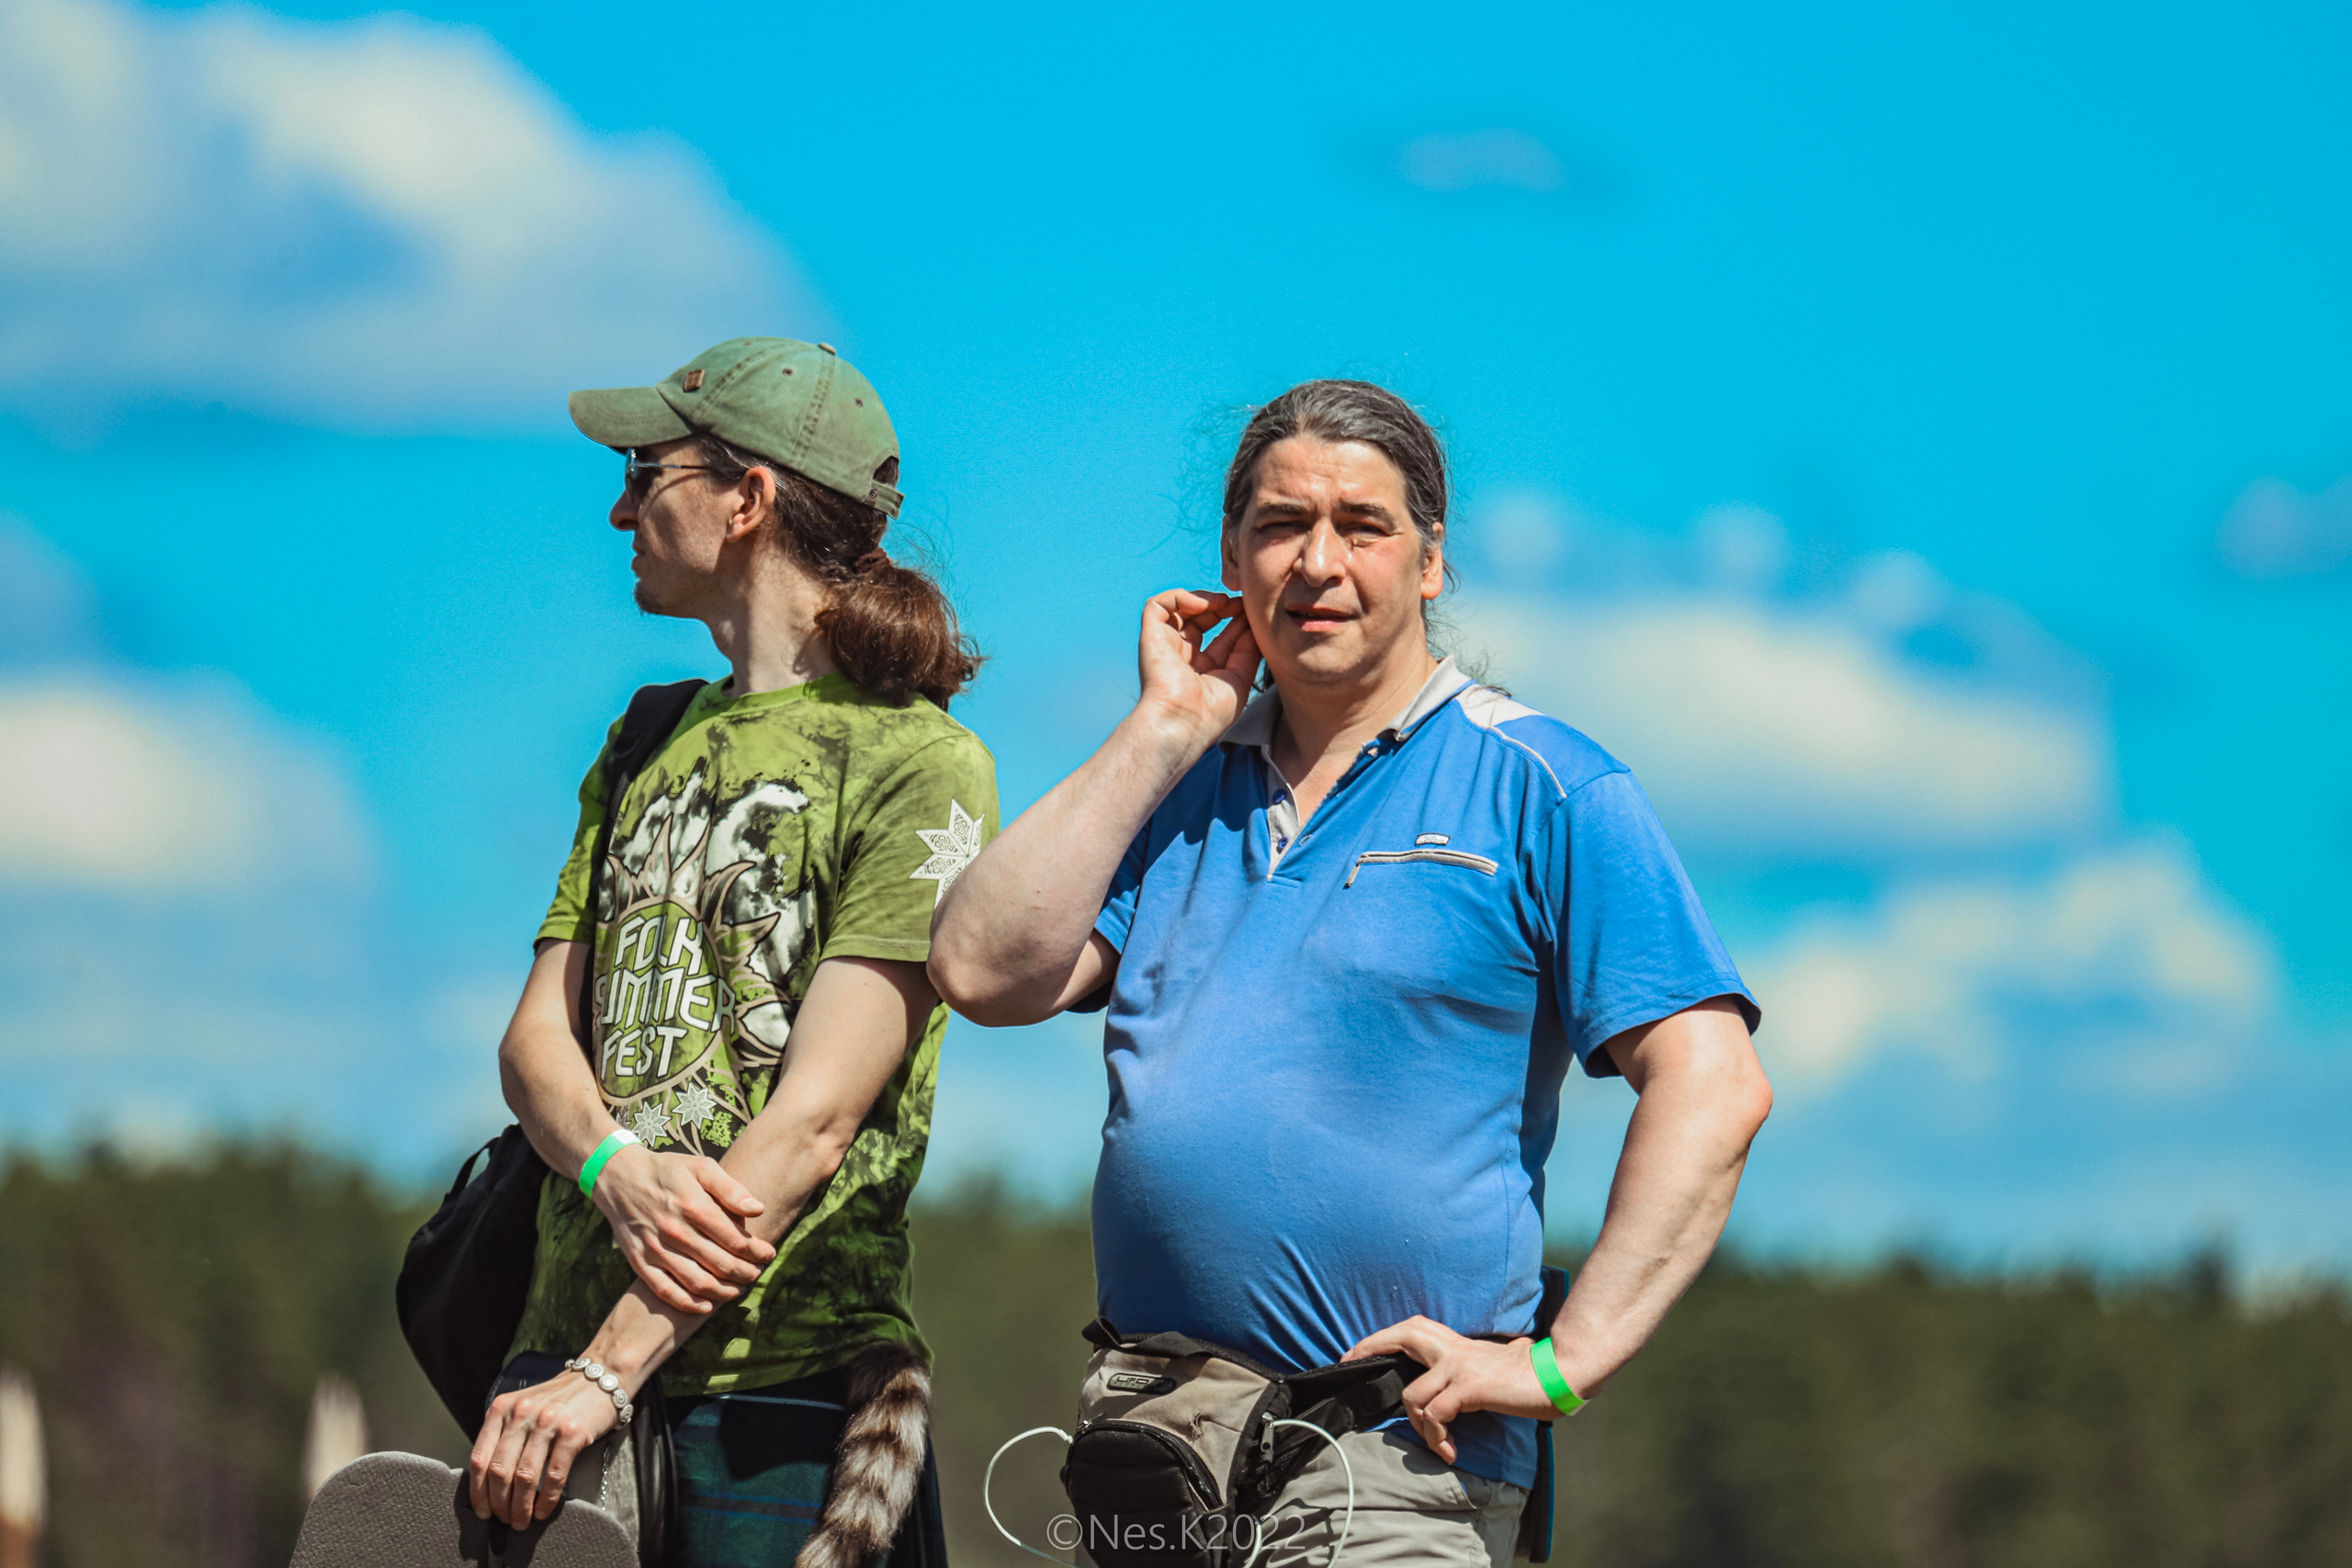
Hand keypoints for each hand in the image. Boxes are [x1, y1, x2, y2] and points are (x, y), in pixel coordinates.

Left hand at [469, 1368, 626, 1528]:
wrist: (600, 1379)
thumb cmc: (558, 1400)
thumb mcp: (522, 1408)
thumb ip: (504, 1434)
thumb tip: (489, 1482)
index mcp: (501, 1409)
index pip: (479, 1458)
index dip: (478, 1491)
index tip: (483, 1511)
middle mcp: (521, 1414)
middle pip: (499, 1470)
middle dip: (499, 1504)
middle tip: (504, 1520)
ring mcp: (547, 1422)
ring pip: (524, 1476)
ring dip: (520, 1507)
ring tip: (522, 1521)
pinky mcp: (572, 1432)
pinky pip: (554, 1475)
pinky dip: (546, 1499)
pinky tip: (543, 1511)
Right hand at [589, 1144, 774, 1312]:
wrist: (618, 1177)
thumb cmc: (668, 1171)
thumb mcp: (701, 1167)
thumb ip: (730, 1188)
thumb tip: (758, 1209)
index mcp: (693, 1206)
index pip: (735, 1240)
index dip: (757, 1251)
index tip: (769, 1254)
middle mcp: (675, 1231)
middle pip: (721, 1264)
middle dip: (746, 1273)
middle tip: (758, 1273)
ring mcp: (655, 1249)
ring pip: (697, 1282)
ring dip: (724, 1291)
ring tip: (739, 1289)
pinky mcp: (639, 1262)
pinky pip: (665, 1291)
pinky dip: (688, 1304)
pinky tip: (706, 1307)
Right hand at [1134, 589, 1259, 746]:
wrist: (1182, 721)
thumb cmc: (1211, 712)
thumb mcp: (1240, 678)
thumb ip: (1248, 650)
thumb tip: (1255, 624)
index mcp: (1203, 670)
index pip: (1222, 637)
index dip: (1238, 621)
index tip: (1254, 613)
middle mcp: (1183, 656)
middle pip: (1204, 619)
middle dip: (1224, 607)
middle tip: (1241, 604)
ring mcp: (1166, 645)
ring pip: (1181, 608)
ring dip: (1205, 598)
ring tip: (1223, 603)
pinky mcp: (1151, 635)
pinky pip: (1158, 605)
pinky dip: (1180, 597)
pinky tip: (1203, 606)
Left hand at [1346, 1317, 1557, 1465]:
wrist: (1558, 1373)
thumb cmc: (1531, 1374)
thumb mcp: (1495, 1364)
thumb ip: (1475, 1366)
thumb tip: (1474, 1376)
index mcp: (1457, 1344)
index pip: (1411, 1329)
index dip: (1380, 1337)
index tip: (1357, 1353)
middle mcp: (1453, 1349)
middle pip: (1401, 1336)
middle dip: (1369, 1348)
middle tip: (1350, 1366)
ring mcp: (1459, 1366)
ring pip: (1412, 1394)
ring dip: (1418, 1427)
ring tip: (1437, 1444)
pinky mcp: (1469, 1387)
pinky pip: (1435, 1416)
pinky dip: (1436, 1438)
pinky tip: (1450, 1451)